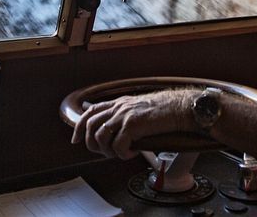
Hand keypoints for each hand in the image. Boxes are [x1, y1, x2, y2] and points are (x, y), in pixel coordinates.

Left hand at [71, 88, 197, 159]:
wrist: (180, 107)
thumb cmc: (165, 110)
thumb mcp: (140, 108)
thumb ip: (127, 116)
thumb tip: (119, 134)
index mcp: (119, 102)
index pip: (90, 112)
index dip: (79, 127)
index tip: (76, 139)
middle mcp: (119, 107)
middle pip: (90, 125)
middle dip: (90, 143)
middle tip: (102, 153)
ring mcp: (125, 115)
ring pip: (100, 136)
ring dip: (107, 151)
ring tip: (120, 154)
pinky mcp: (133, 125)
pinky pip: (118, 145)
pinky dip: (122, 154)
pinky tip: (132, 153)